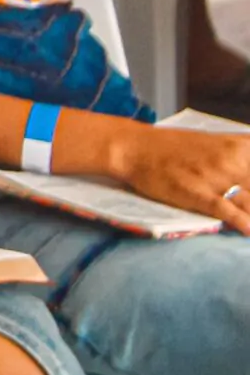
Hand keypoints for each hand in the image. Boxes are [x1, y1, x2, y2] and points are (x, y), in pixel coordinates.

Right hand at [114, 126, 249, 234]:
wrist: (135, 148)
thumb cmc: (176, 147)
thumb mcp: (219, 142)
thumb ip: (244, 155)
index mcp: (241, 147)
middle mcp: (234, 162)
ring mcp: (217, 179)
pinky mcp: (199, 195)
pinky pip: (229, 213)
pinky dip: (244, 225)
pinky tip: (249, 232)